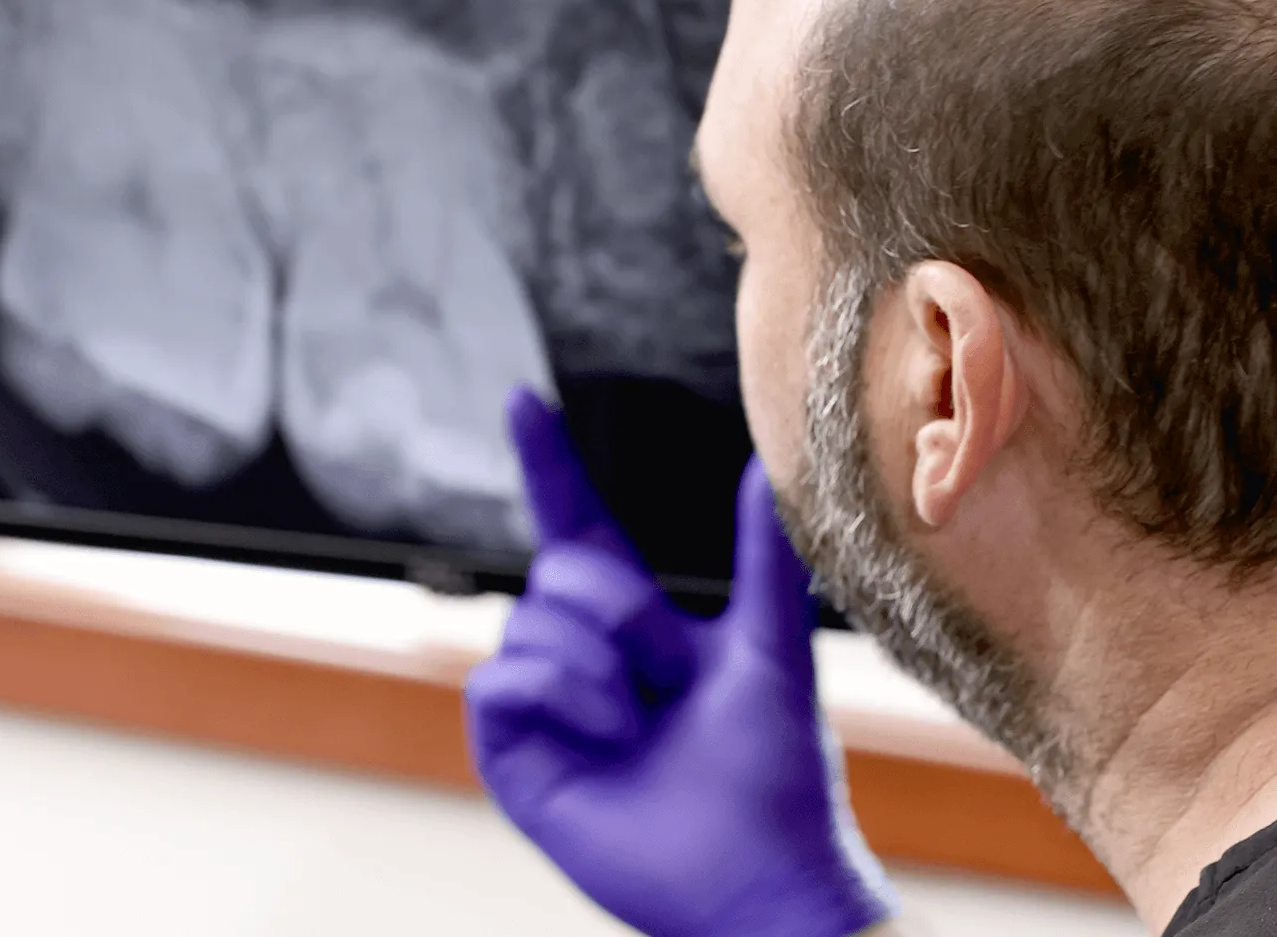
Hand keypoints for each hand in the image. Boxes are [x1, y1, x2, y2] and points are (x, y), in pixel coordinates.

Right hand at [467, 389, 895, 936]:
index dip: (547, 465)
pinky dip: (557, 695)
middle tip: (663, 670)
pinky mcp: (513, 757)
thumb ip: (764, 557)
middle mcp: (579, 657)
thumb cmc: (775, 772)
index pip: (573, 528)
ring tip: (639, 720)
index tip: (523, 402)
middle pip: (556, 572)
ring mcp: (543, 708)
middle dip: (616, 607)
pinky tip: (603, 733)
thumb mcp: (770, 649)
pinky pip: (500, 682)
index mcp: (633, 624)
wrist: (762, 875)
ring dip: (596, 665)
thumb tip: (765, 465)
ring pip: (528, 624)